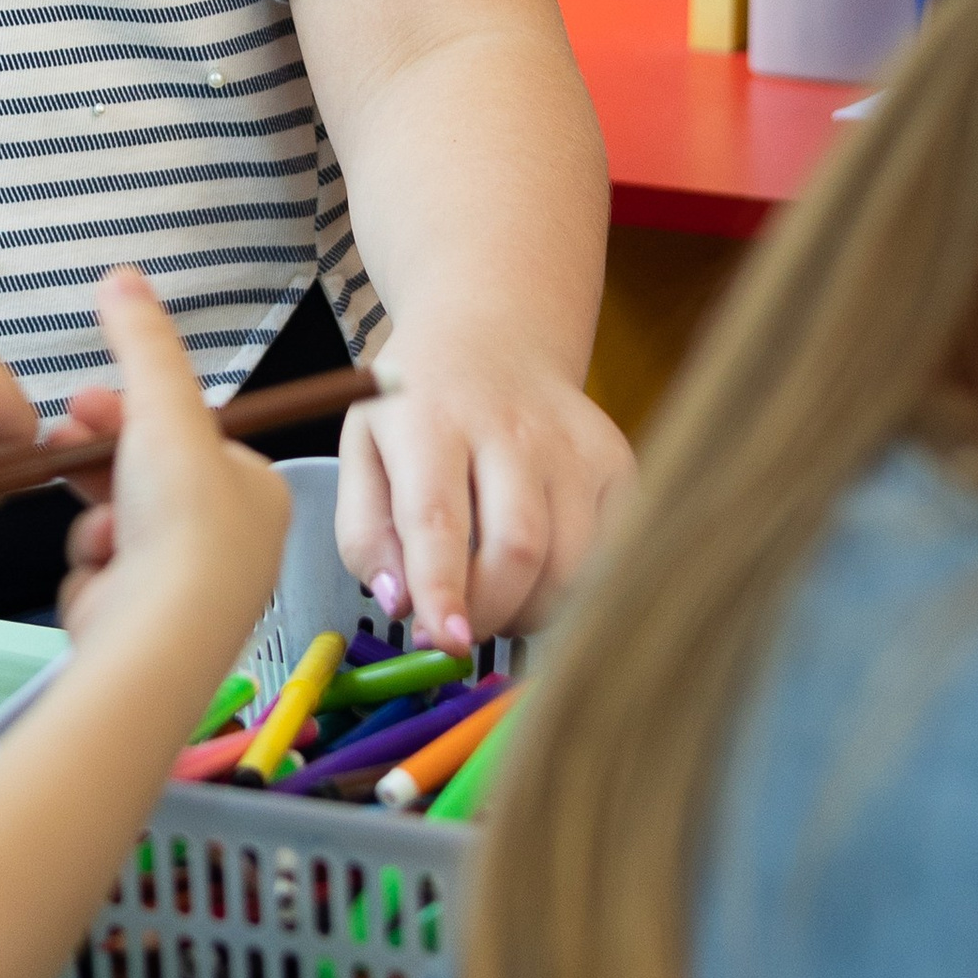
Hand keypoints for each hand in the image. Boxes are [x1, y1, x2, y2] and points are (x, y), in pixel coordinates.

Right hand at [53, 270, 287, 645]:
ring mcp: (189, 586)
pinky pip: (101, 572)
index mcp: (256, 489)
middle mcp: (233, 540)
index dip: (130, 413)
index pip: (185, 435)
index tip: (87, 402)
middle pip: (145, 478)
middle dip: (100, 462)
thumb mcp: (163, 410)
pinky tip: (100, 576)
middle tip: (63, 442)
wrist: (159, 634)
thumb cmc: (182, 523)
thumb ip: (142, 344)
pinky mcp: (145, 620)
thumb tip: (122, 276)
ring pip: (115, 524)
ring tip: (97, 531)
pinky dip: (91, 569)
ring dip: (94, 519)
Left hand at [335, 320, 629, 648]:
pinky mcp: (616, 461)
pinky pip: (611, 551)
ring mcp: (572, 443)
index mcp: (429, 418)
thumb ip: (365, 532)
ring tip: (497, 602)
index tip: (445, 642)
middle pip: (517, 547)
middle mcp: (510, 426)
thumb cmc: (416, 406)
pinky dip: (579, 587)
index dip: (443, 589)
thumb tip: (400, 605)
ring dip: (532, 610)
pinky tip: (542, 576)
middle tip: (460, 631)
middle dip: (490, 612)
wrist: (492, 336)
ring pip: (572, 561)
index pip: (438, 517)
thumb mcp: (361, 449)